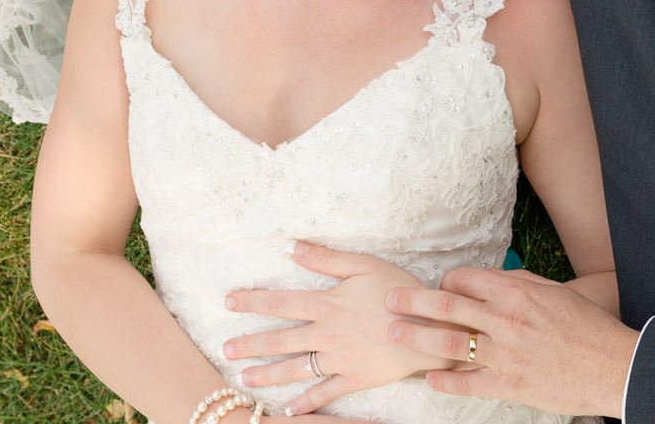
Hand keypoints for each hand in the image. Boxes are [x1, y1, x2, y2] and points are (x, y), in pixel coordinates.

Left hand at [223, 242, 455, 415]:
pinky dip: (306, 403)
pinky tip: (288, 411)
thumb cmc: (400, 292)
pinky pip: (325, 394)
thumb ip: (327, 259)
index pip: (281, 302)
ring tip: (244, 379)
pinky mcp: (355, 379)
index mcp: (327, 304)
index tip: (229, 302)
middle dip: (250, 344)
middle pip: (281, 339)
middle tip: (225, 350)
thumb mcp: (365, 265)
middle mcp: (327, 334)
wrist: (429, 328)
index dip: (253, 301)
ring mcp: (339, 360)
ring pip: (296, 369)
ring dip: (268, 374)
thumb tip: (294, 247)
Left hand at [384, 266, 638, 417]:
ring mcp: (504, 354)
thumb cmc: (587, 326)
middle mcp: (504, 319)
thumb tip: (488, 278)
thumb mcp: (553, 291)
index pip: (464, 279)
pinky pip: (465, 383)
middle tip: (389, 301)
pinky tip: (428, 378)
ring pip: (447, 342)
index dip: (445, 282)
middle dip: (412, 301)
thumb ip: (517, 283)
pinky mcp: (508, 385)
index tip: (437, 288)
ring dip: (416, 336)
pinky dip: (443, 380)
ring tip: (395, 333)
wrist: (613, 366)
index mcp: (515, 291)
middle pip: (446, 305)